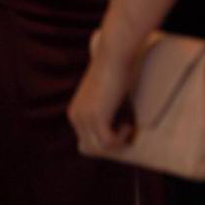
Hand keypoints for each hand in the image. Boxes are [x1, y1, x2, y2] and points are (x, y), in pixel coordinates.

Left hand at [67, 35, 137, 152]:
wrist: (113, 57)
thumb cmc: (115, 70)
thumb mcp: (106, 94)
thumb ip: (106, 108)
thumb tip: (120, 123)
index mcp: (75, 113)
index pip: (86, 140)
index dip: (106, 139)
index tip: (122, 128)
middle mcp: (75, 117)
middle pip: (91, 147)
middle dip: (111, 143)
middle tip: (127, 130)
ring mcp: (84, 118)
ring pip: (100, 147)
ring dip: (118, 141)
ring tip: (129, 125)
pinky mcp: (97, 118)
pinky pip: (109, 142)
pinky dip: (122, 137)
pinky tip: (129, 122)